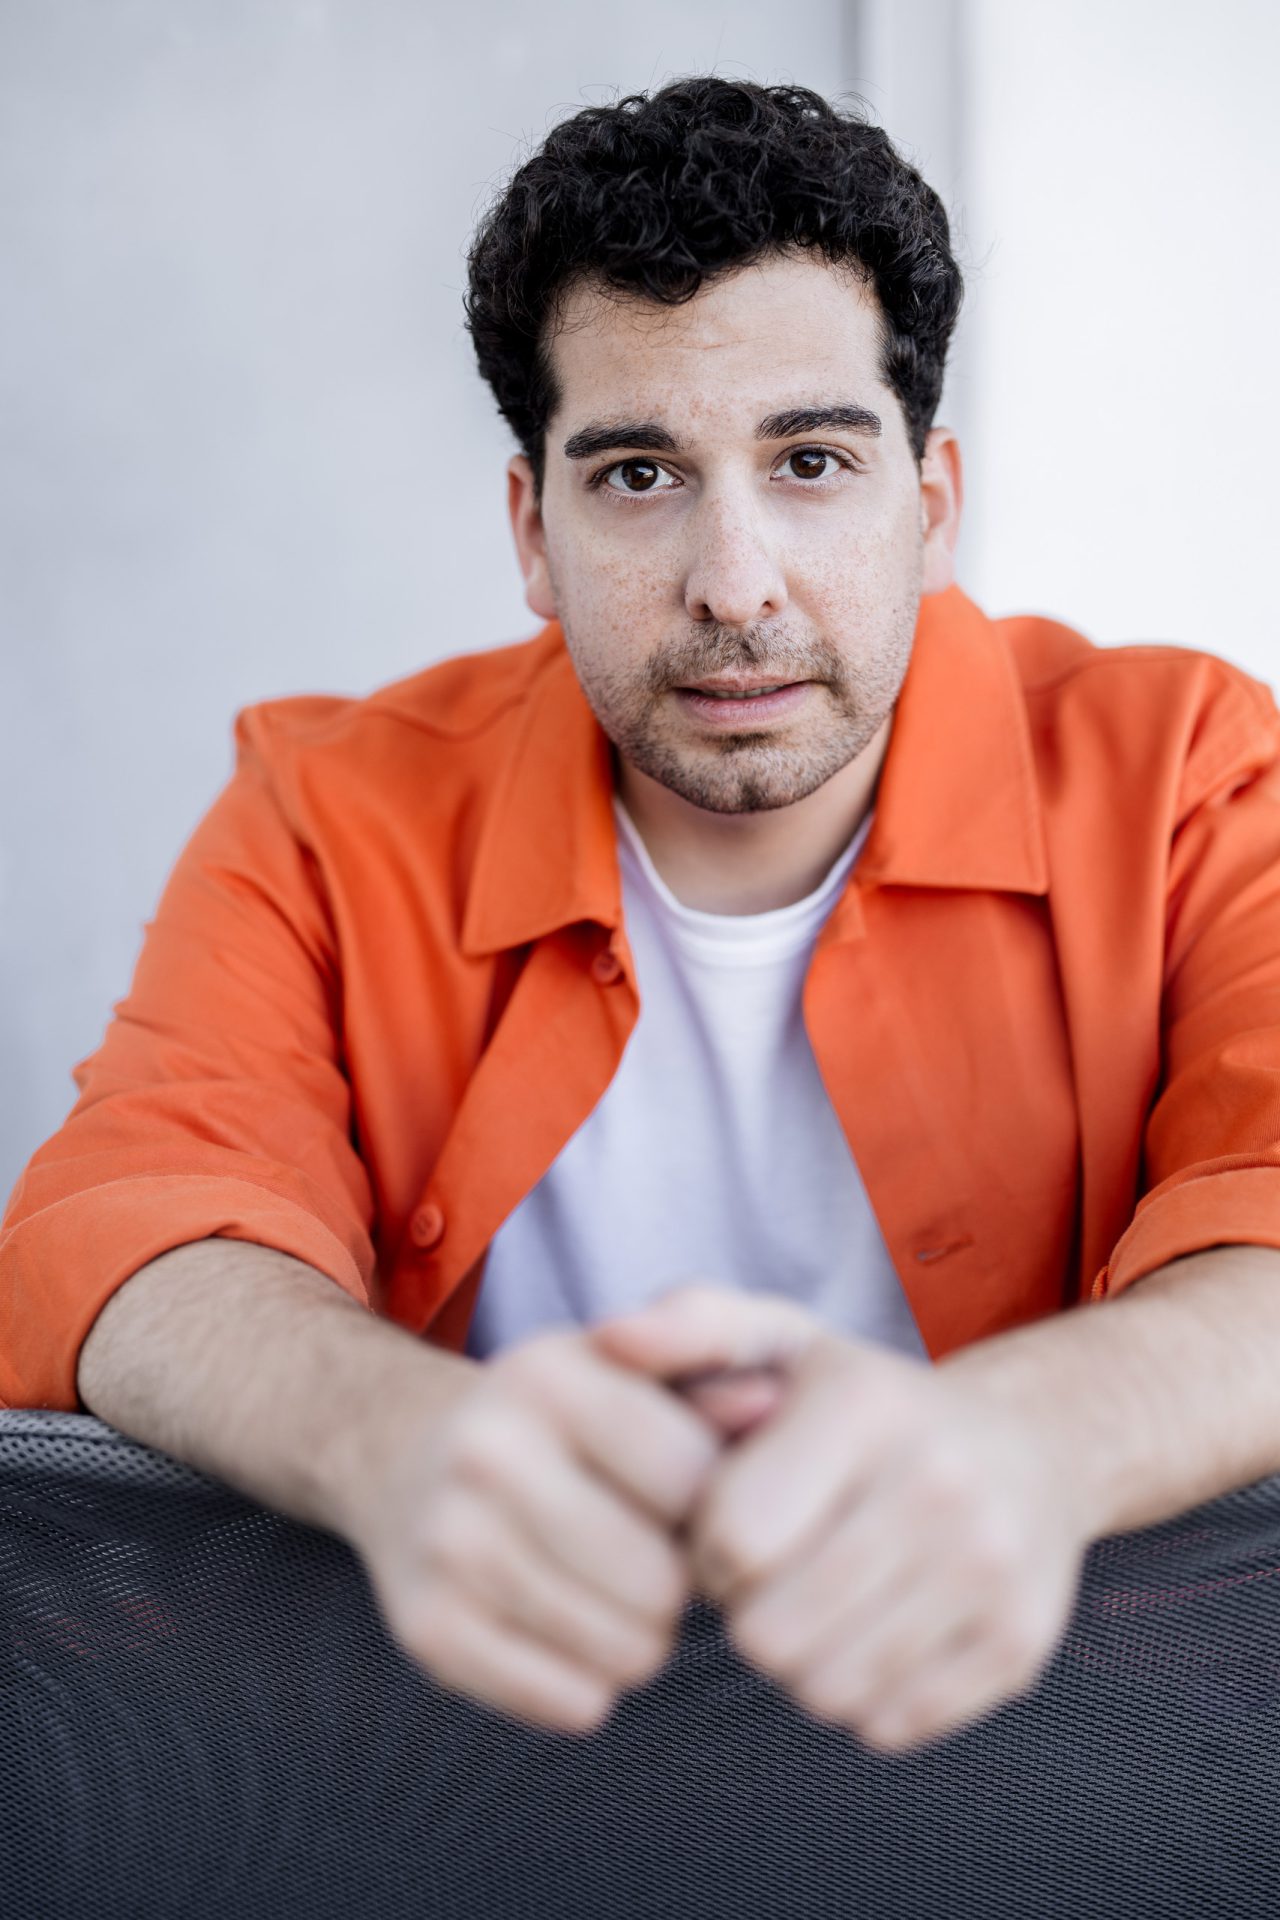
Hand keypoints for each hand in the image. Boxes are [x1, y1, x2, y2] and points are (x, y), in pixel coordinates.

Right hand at [347, 1326, 719, 1732]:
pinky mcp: (426, 1626)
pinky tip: (567, 1628)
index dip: (717, 1507)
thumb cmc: (555, 1420)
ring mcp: (447, 1542)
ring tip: (615, 1593)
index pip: (691, 1478)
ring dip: (642, 1639)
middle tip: (655, 1562)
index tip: (695, 1504)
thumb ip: (705, 1380)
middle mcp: (486, 1451)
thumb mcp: (623, 1370)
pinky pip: (571, 1703)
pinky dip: (590, 1684)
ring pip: (624, 1653)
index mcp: (547, 1375)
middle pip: (660, 1582)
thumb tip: (770, 1407)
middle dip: (680, 1586)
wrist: (404, 1454)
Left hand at [594, 1284, 1089, 1752]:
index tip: (731, 1522)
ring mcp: (990, 1570)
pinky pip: (889, 1724)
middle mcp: (941, 1484)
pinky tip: (873, 1631)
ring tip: (816, 1601)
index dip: (710, 1547)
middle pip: (772, 1632)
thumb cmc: (868, 1403)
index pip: (735, 1540)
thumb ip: (692, 1328)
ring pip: (828, 1690)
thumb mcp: (786, 1341)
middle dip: (748, 1615)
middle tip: (770, 1575)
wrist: (1032, 1446)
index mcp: (868, 1407)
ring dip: (801, 1661)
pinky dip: (863, 1696)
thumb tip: (609, 1337)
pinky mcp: (1019, 1644)